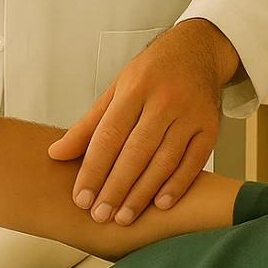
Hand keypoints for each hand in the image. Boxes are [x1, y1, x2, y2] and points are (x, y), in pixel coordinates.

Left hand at [47, 21, 238, 224]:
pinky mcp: (211, 127)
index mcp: (135, 88)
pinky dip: (177, 185)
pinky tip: (160, 205)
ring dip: (142, 193)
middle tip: (100, 216)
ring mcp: (190, 114)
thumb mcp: (116, 89)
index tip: (81, 198)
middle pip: (136, 152)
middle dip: (116, 188)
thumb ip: (88, 124)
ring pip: (164, 161)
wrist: (196, 51)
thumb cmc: (151, 73)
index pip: (109, 135)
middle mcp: (164, 100)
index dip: (93, 169)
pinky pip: (194, 162)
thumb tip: (57, 154)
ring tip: (123, 217)